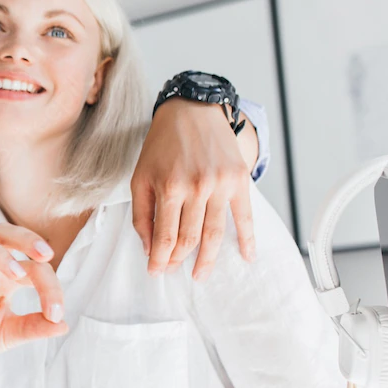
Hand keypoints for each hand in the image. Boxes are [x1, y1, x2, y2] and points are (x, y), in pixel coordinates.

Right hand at [0, 224, 66, 387]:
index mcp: (5, 277)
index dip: (50, 286)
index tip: (56, 314)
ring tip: (17, 274)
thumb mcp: (9, 334)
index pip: (33, 266)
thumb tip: (63, 325)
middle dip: (25, 237)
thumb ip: (34, 328)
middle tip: (46, 255)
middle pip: (2, 233)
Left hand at [132, 100, 256, 279]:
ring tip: (200, 275)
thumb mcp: (140, 177)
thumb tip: (148, 247)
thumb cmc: (161, 146)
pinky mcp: (239, 180)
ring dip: (208, 259)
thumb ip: (142, 213)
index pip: (165, 237)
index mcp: (169, 188)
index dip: (160, 259)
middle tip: (174, 272)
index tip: (155, 271)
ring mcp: (220, 185)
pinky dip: (247, 239)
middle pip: (190, 238)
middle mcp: (196, 188)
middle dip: (179, 260)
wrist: (192, 112)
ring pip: (215, 233)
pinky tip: (247, 256)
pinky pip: (245, 216)